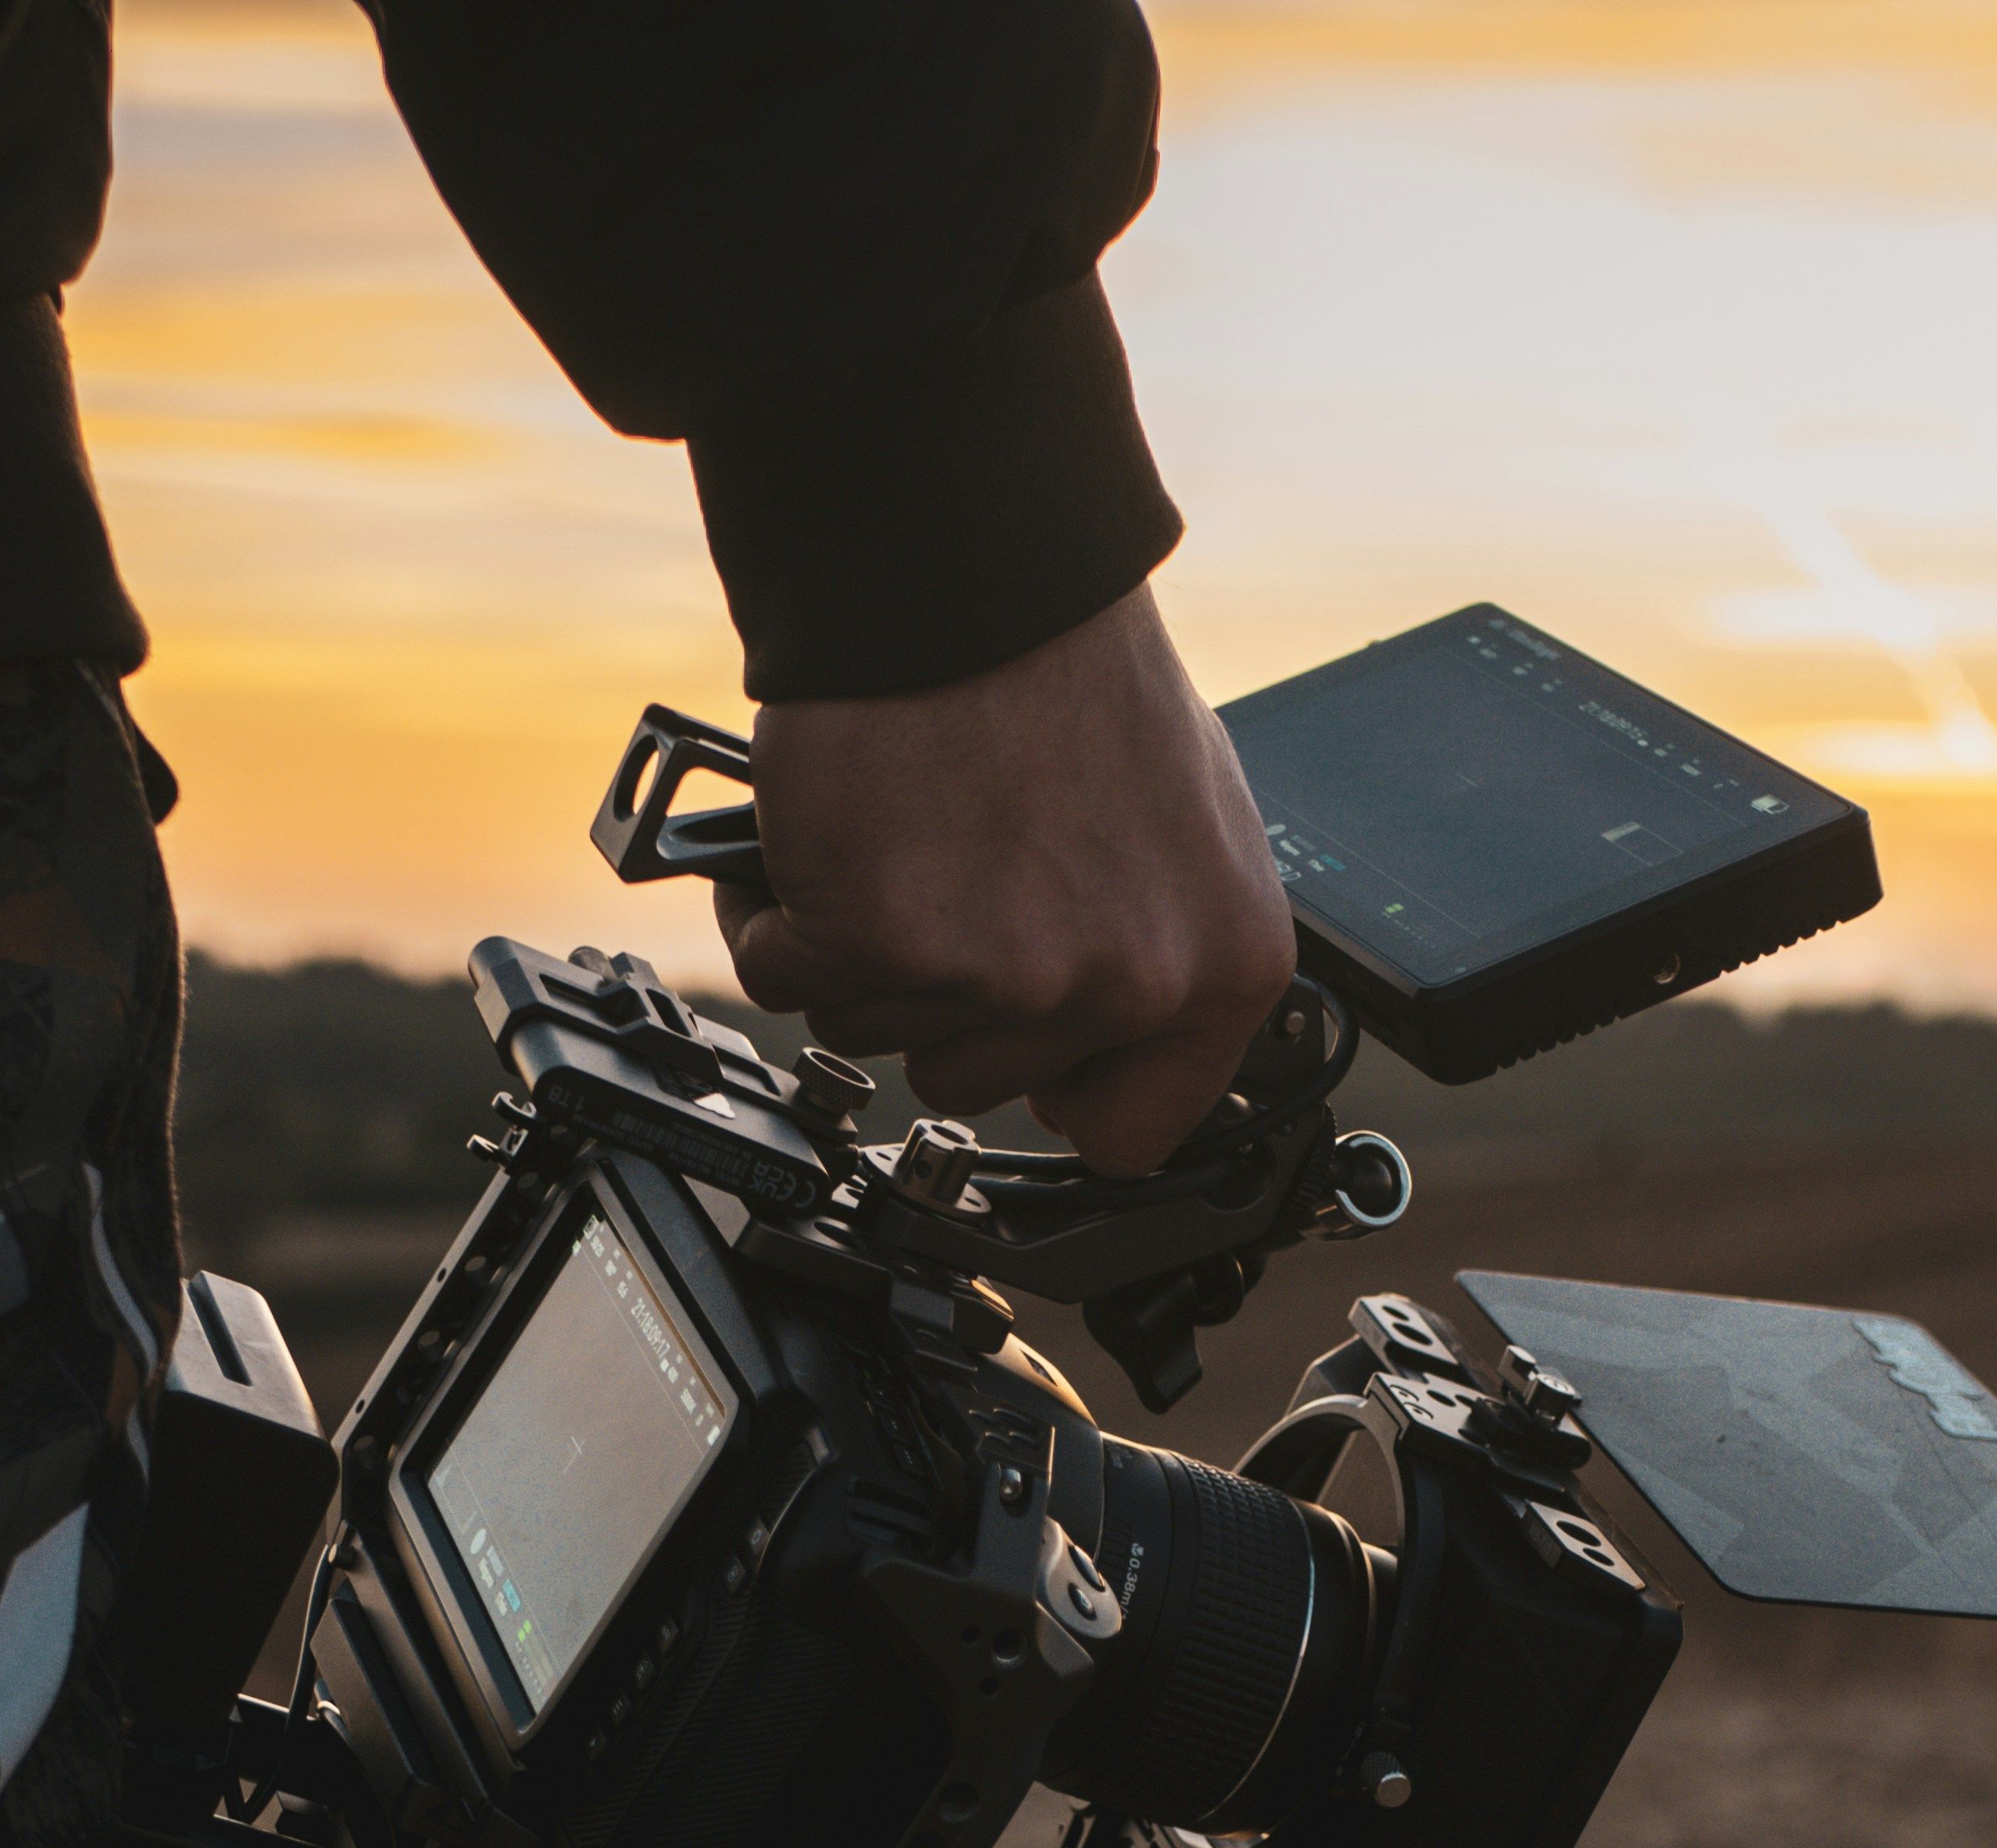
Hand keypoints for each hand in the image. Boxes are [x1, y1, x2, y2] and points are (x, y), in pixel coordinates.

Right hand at [714, 583, 1296, 1176]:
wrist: (964, 568)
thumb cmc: (1061, 665)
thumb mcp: (1179, 821)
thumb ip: (1151, 942)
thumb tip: (1102, 1024)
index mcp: (1221, 962)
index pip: (1137, 1129)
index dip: (1060, 1090)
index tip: (1024, 1054)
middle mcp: (1126, 983)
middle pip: (980, 1085)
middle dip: (937, 998)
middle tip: (940, 883)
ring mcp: (1003, 973)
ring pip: (876, 1036)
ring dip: (855, 953)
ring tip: (888, 840)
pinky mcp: (881, 941)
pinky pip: (787, 981)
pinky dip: (774, 917)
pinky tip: (814, 841)